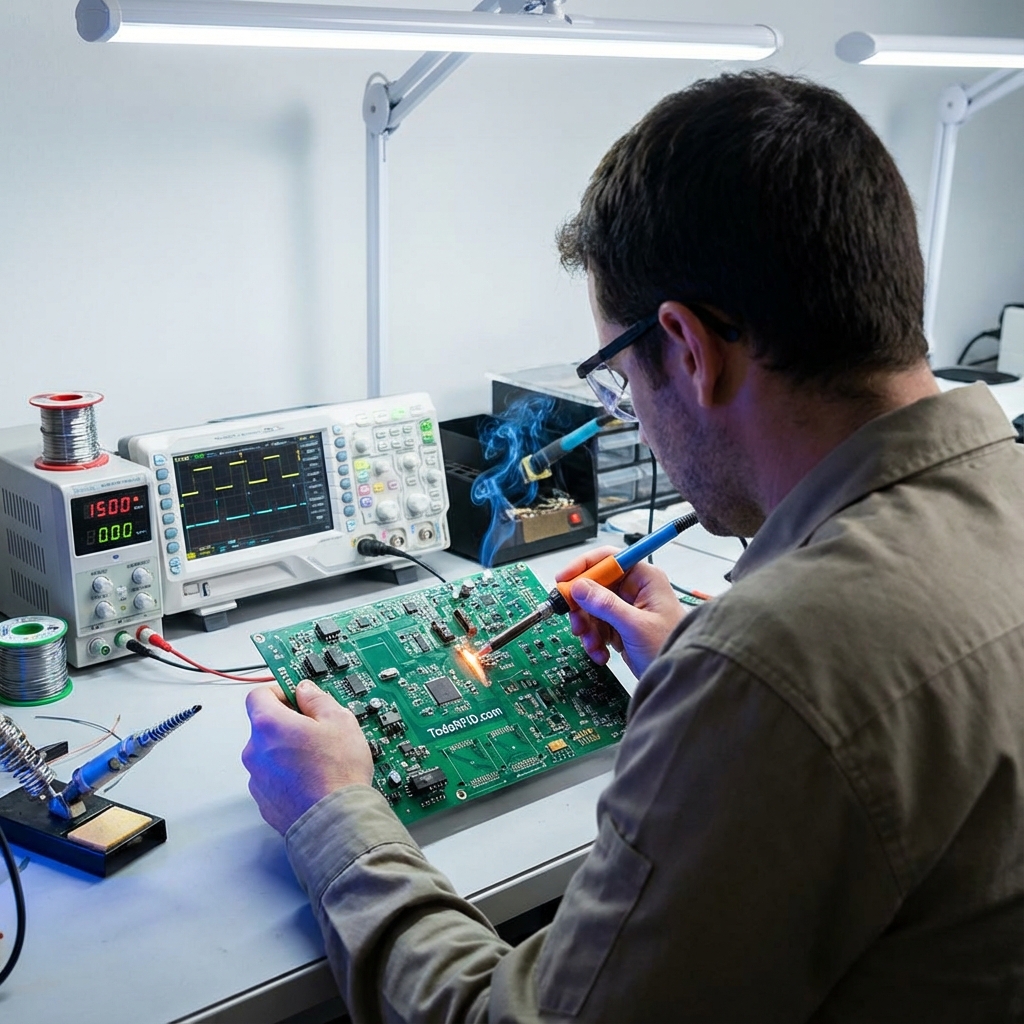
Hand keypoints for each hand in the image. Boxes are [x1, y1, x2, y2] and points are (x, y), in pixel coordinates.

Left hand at [242, 681, 372, 834]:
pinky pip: (274, 779)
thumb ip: (317, 698)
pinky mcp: (264, 802)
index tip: (296, 694)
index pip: (259, 695)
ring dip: (288, 751)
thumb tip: (307, 691)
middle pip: (266, 726)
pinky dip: (289, 776)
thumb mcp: (339, 720)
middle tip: (318, 729)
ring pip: (270, 754)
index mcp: (268, 725)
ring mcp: (257, 779)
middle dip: (289, 723)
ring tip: (320, 759)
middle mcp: (255, 751)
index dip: (279, 691)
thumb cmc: (337, 773)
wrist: (336, 821)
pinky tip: (314, 779)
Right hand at [555, 545, 685, 677]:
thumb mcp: (636, 625)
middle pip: (595, 585)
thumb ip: (606, 605)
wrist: (679, 677)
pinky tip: (602, 652)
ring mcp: (627, 609)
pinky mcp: (621, 627)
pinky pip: (597, 626)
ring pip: (592, 609)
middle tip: (576, 621)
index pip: (608, 559)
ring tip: (593, 643)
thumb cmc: (672, 645)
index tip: (564, 580)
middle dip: (582, 606)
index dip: (584, 566)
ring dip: (588, 628)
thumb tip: (580, 587)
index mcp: (644, 578)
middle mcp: (635, 590)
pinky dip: (594, 640)